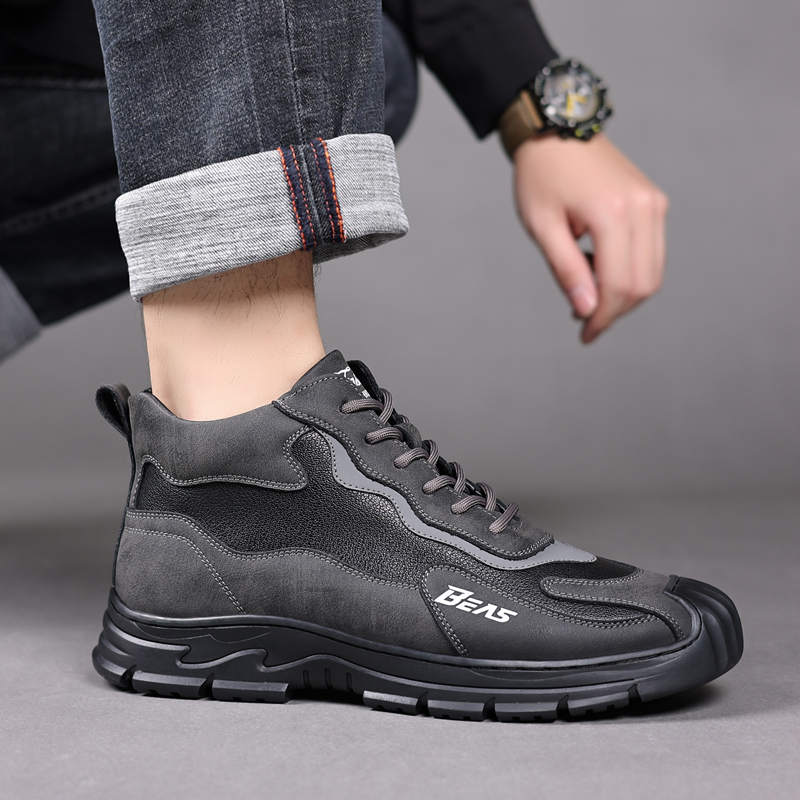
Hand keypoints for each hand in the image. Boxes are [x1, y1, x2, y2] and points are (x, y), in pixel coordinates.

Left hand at [513, 133, 667, 343]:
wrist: (557, 130)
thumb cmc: (541, 176)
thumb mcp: (543, 227)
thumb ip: (567, 271)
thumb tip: (587, 311)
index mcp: (611, 213)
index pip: (618, 285)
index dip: (603, 318)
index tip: (585, 335)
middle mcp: (643, 208)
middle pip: (643, 284)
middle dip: (615, 311)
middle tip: (584, 319)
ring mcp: (654, 203)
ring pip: (653, 272)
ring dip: (624, 294)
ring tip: (587, 291)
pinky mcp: (654, 202)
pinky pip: (652, 252)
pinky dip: (630, 272)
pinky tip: (598, 268)